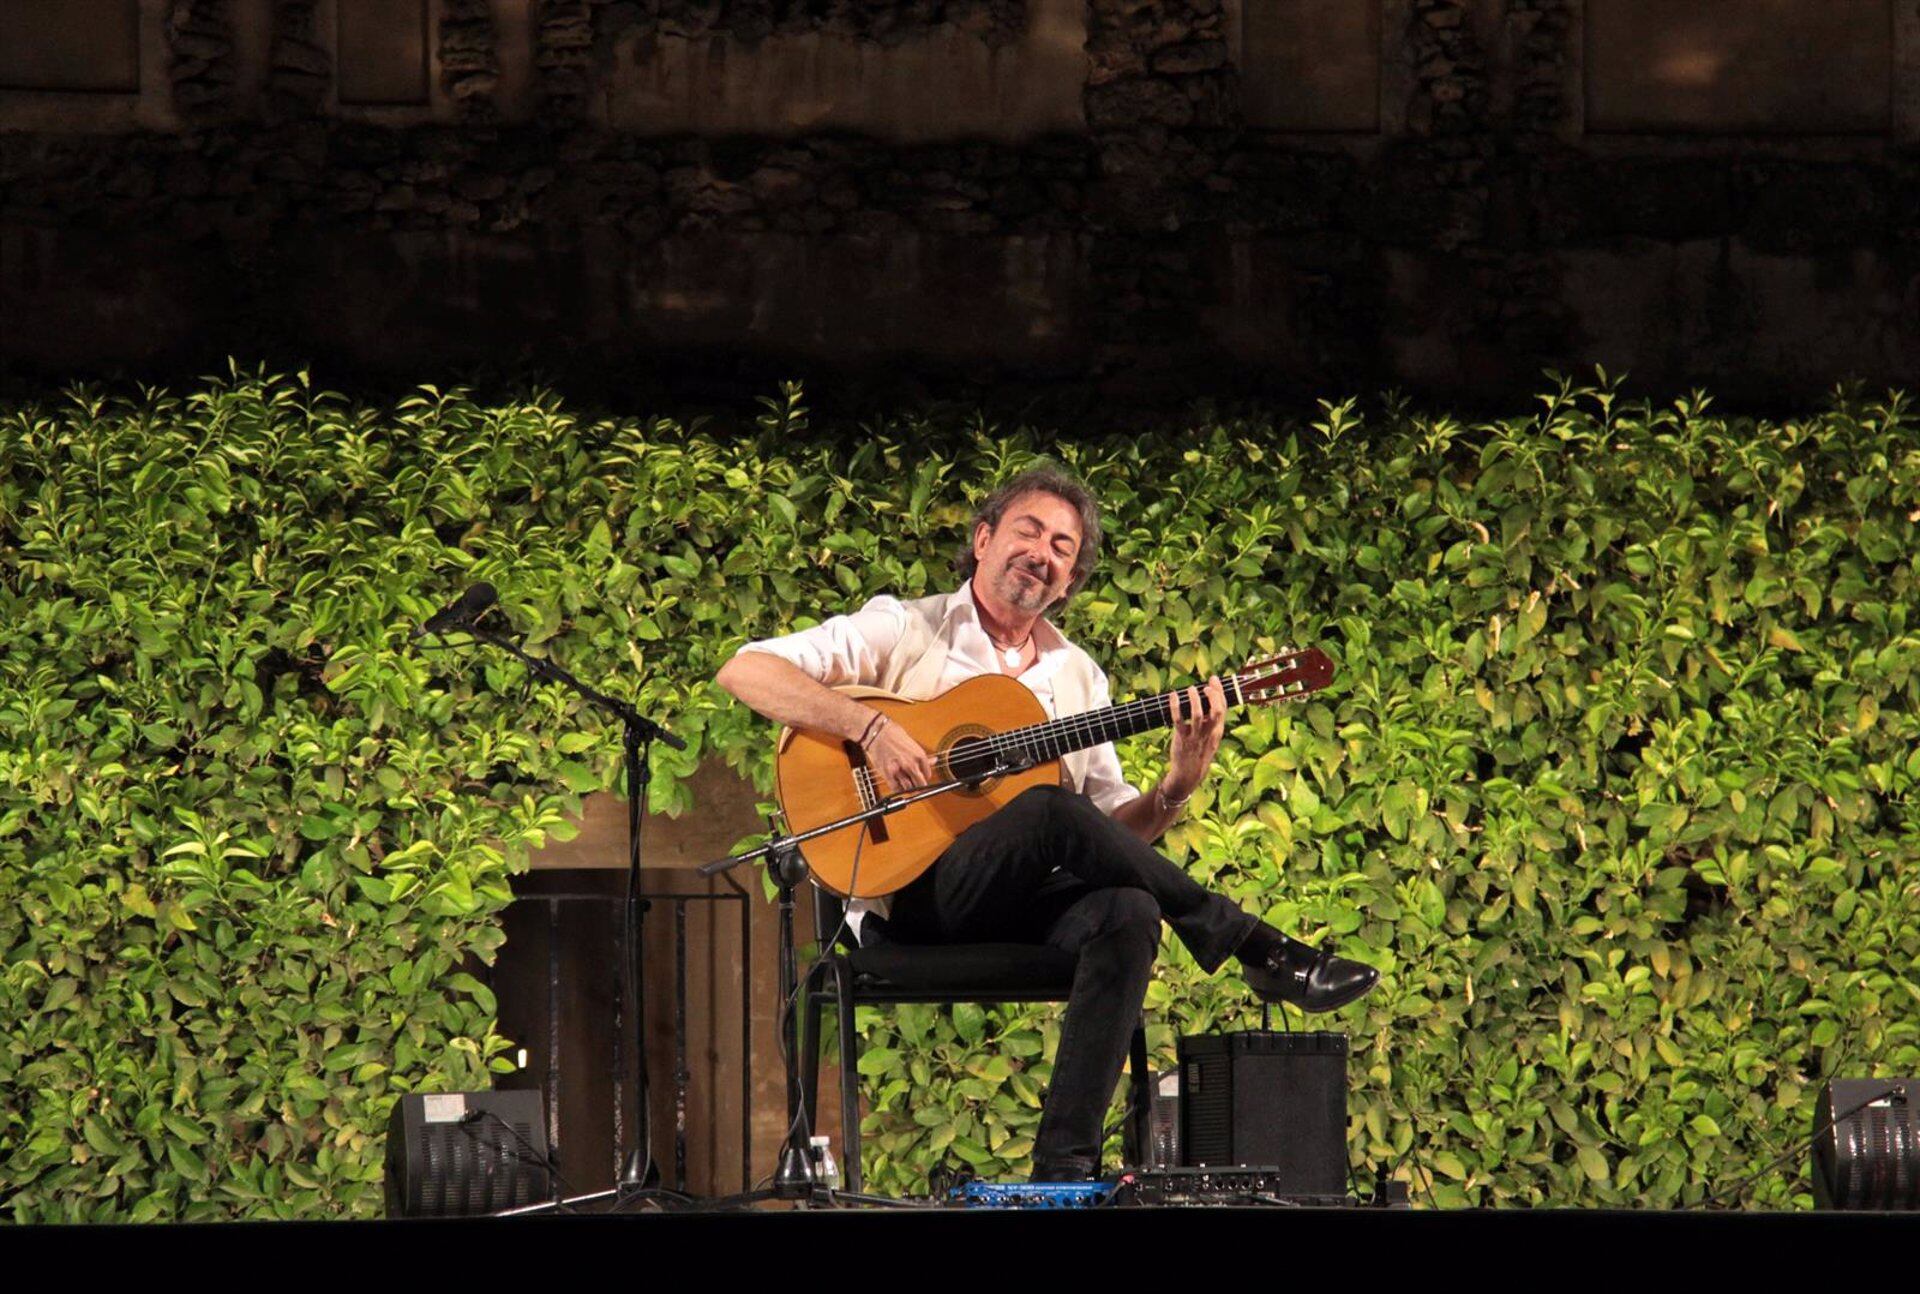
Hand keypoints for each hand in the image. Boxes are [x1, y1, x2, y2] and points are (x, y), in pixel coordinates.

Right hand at [865, 714, 935, 793]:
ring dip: (908, 787)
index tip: (921, 776)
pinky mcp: (888, 774)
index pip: (928, 774)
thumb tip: (933, 761)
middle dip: (919, 784)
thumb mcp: (912, 743)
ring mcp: (899, 770)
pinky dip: (897, 788)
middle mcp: (911, 764)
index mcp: (919, 755)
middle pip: (920, 784)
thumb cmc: (893, 734)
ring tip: (906, 782)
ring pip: (908, 788)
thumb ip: (922, 756)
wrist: (877, 732)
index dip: (924, 777)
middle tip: (916, 783)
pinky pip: (896, 788)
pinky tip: (897, 783)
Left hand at [1163, 675, 1226, 801]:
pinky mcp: (1182, 739)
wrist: (1189, 773)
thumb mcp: (1211, 738)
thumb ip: (1212, 721)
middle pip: (1216, 712)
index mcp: (1217, 731)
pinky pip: (1178, 721)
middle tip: (1206, 686)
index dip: (1219, 692)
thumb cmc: (1199, 752)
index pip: (1223, 709)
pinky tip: (1172, 695)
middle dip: (1213, 696)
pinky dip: (1175, 707)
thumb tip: (1210, 699)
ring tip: (1191, 689)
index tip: (1214, 679)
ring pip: (1198, 716)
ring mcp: (1195, 736)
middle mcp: (1209, 733)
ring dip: (1195, 700)